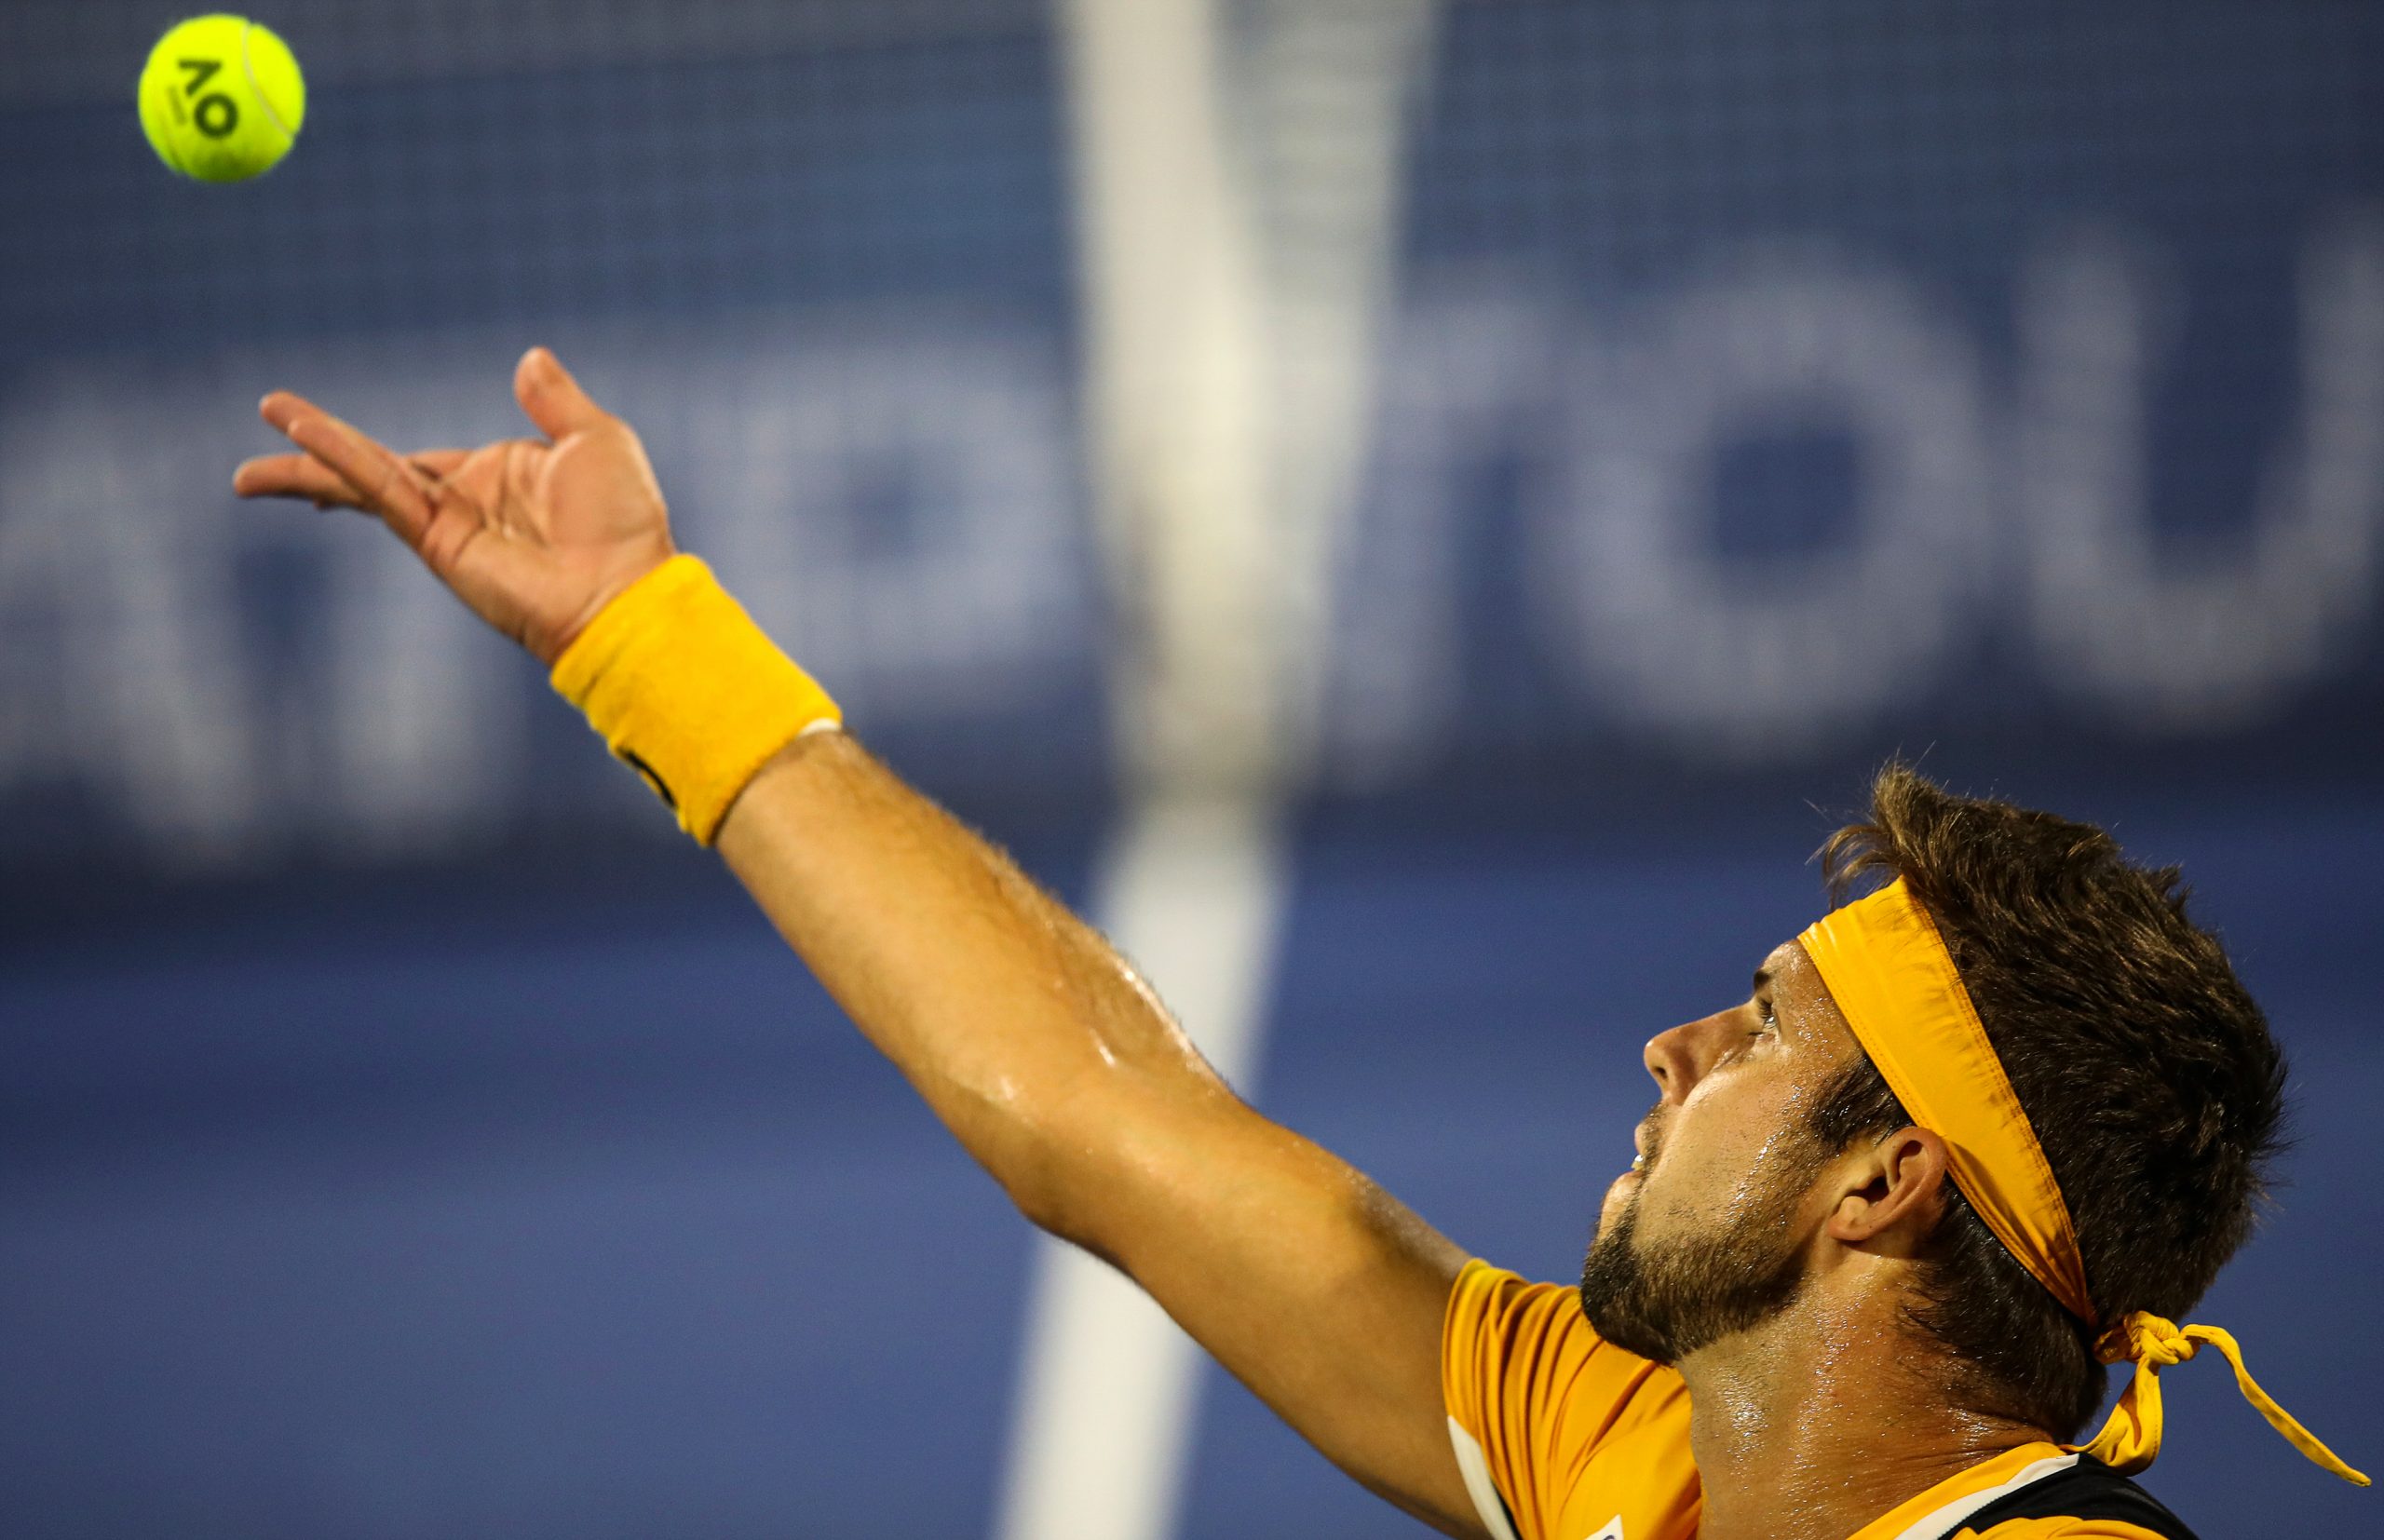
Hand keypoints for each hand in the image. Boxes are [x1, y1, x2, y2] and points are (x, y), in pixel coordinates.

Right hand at [233, 346, 676, 663]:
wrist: (622, 589)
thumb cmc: (624, 523)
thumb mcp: (595, 439)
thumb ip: (555, 399)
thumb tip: (529, 358)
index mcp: (503, 476)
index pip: (426, 461)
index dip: (379, 454)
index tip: (330, 444)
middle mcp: (467, 501)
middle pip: (377, 471)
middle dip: (320, 457)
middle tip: (268, 435)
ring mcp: (448, 524)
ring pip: (364, 483)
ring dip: (309, 465)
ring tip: (248, 474)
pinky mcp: (438, 542)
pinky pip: (382, 490)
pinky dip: (341, 463)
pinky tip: (306, 442)